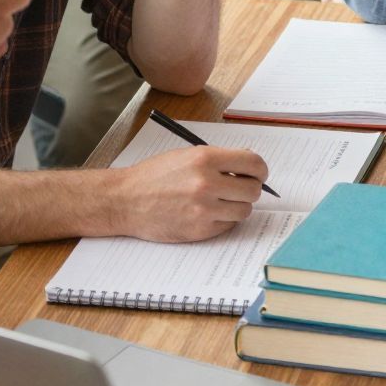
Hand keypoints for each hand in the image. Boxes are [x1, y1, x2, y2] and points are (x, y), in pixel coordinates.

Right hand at [109, 145, 269, 241]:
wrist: (125, 200)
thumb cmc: (154, 176)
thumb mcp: (186, 155)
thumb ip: (218, 159)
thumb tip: (250, 166)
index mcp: (205, 159)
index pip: (254, 163)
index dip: (260, 170)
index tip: (257, 174)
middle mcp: (207, 184)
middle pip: (253, 190)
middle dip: (249, 189)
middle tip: (238, 188)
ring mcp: (204, 209)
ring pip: (244, 210)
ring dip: (237, 206)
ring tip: (220, 201)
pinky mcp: (200, 230)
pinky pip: (228, 225)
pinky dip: (223, 220)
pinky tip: (207, 212)